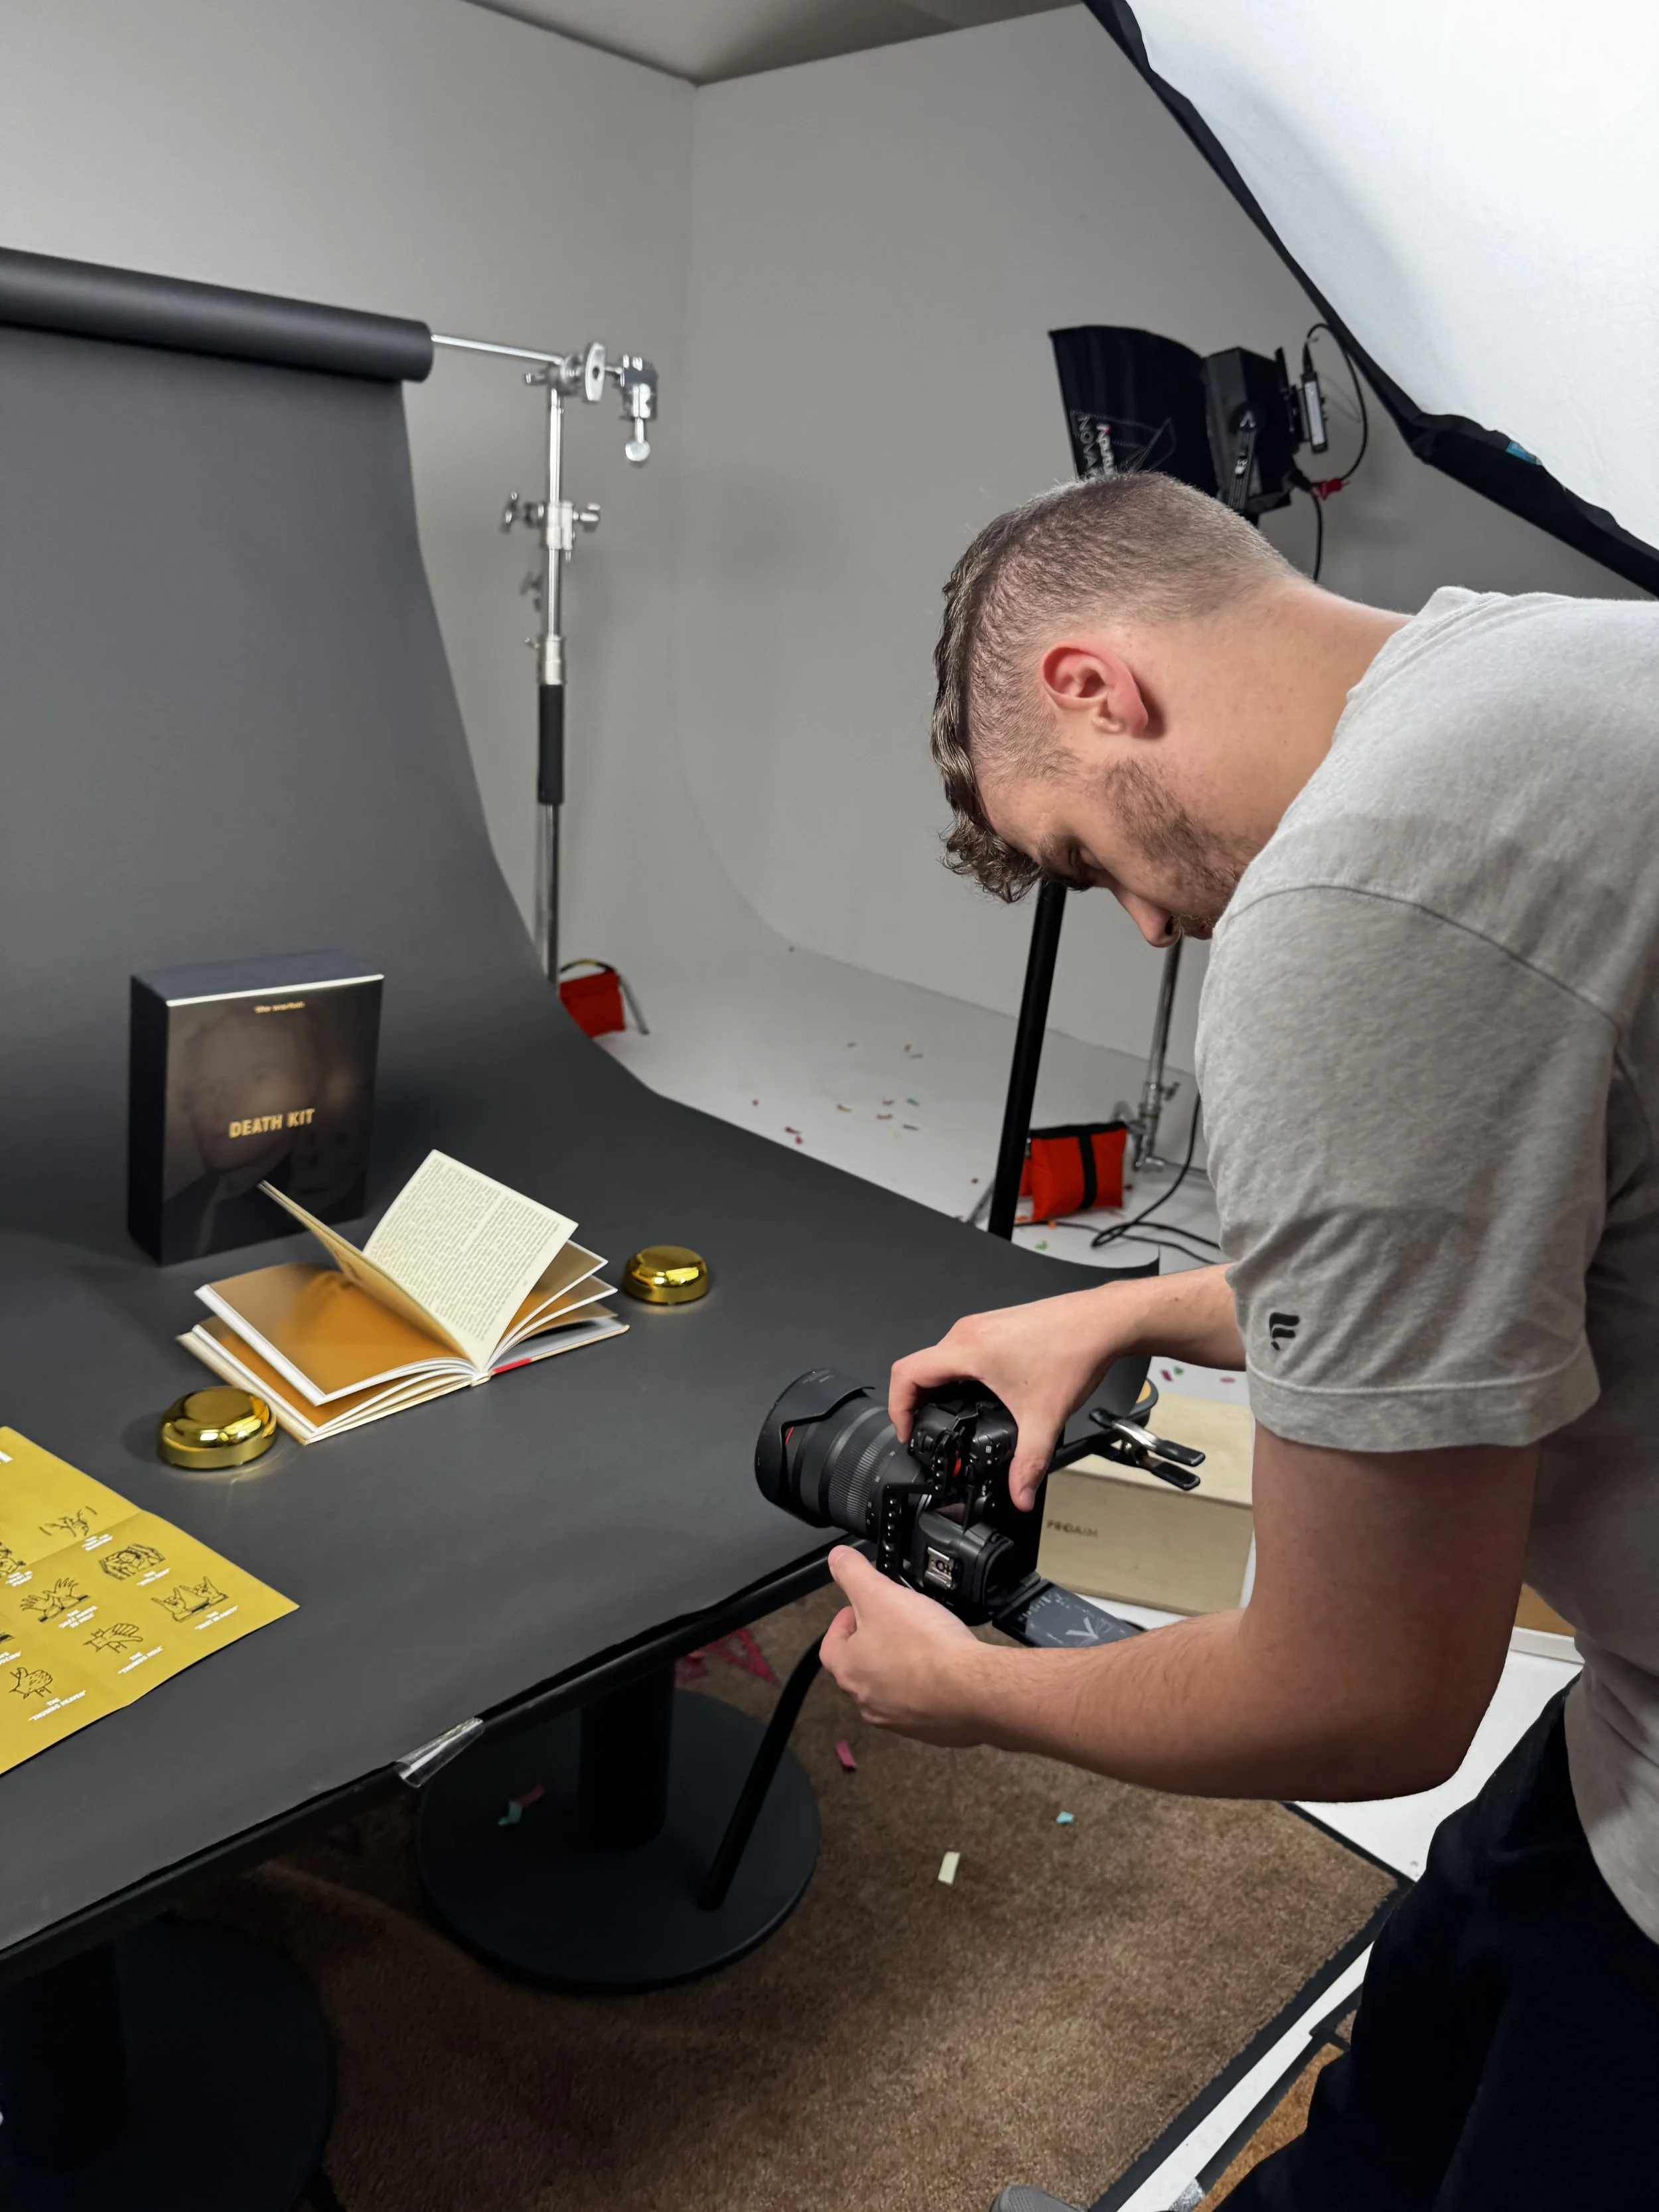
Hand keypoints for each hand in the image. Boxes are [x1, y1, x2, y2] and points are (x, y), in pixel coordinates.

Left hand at [818, 1547, 989, 1744]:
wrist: (972, 1690)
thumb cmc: (923, 1646)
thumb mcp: (880, 1594)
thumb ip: (853, 1573)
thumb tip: (837, 1558)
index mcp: (850, 1670)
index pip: (831, 1646)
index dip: (843, 1622)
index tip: (860, 1609)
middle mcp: (868, 1701)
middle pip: (860, 1667)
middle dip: (873, 1643)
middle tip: (893, 1622)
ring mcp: (898, 1719)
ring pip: (890, 1688)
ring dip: (899, 1668)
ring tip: (921, 1644)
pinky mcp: (929, 1729)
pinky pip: (921, 1706)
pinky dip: (927, 1688)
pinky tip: (945, 1671)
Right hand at [889, 1284, 1139, 1508]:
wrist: (1101, 1321)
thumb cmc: (1073, 1351)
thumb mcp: (1044, 1418)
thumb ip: (1029, 1464)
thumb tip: (1019, 1494)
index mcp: (968, 1349)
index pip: (906, 1374)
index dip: (897, 1407)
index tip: (907, 1433)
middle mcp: (968, 1332)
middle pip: (919, 1367)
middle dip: (916, 1403)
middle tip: (926, 1433)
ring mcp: (981, 1326)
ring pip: (940, 1358)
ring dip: (937, 1388)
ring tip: (950, 1418)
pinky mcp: (995, 1327)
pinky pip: (960, 1351)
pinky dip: (956, 1375)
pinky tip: (978, 1396)